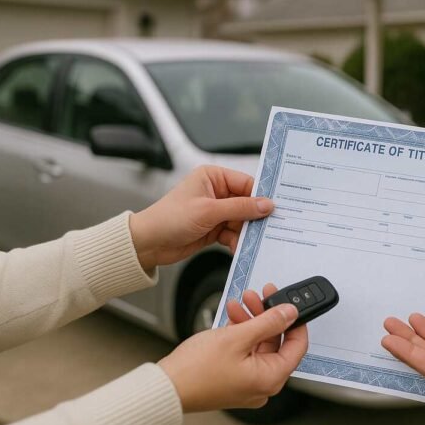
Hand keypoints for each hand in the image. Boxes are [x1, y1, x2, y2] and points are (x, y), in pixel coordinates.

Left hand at [129, 166, 273, 270]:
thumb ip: (240, 208)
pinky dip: (237, 240)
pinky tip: (237, 247)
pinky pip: (234, 233)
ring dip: (246, 232)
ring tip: (249, 241)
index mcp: (213, 177)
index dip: (261, 196)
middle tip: (268, 228)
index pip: (246, 183)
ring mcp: (216, 211)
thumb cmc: (170, 219)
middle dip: (254, 217)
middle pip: (247, 203)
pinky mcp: (214, 228)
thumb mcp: (208, 211)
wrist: (149, 243)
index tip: (276, 208)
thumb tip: (267, 204)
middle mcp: (216, 192)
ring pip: (242, 220)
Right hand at [159, 284, 307, 411]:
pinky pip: (246, 352)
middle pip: (276, 343)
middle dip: (266, 315)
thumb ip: (268, 322)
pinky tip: (232, 315)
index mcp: (271, 378)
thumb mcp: (238, 336)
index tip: (289, 303)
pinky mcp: (234, 379)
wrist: (165, 387)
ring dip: (251, 321)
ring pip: (259, 345)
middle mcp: (263, 385)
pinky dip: (241, 334)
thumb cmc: (196, 370)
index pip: (297, 346)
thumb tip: (290, 313)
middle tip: (259, 295)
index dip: (296, 321)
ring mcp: (248, 383)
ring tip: (240, 301)